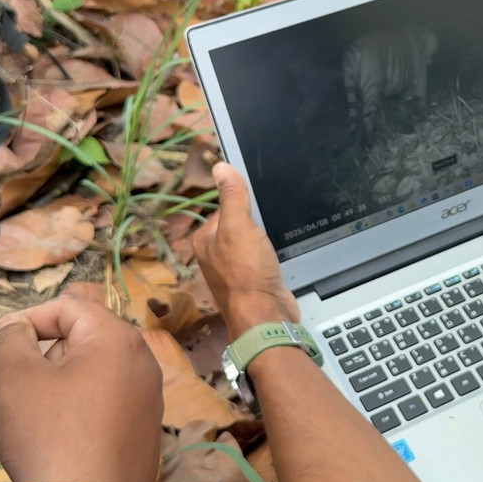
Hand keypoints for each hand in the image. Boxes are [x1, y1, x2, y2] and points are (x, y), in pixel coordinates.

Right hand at [0, 290, 162, 481]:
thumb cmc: (51, 434)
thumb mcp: (17, 378)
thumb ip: (12, 339)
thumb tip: (17, 325)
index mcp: (119, 339)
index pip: (71, 307)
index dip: (31, 318)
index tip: (6, 343)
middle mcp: (145, 360)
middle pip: (87, 338)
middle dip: (50, 353)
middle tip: (22, 384)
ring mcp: (152, 395)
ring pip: (99, 372)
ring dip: (66, 382)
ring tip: (41, 413)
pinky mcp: (149, 427)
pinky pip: (112, 401)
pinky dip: (87, 407)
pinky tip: (66, 435)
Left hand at [194, 163, 298, 338]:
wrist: (265, 314)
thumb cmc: (247, 270)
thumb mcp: (239, 225)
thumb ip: (231, 196)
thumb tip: (220, 167)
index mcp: (204, 239)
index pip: (224, 207)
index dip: (243, 203)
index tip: (259, 204)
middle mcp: (214, 254)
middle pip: (238, 224)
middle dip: (255, 221)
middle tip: (270, 223)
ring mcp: (233, 269)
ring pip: (250, 241)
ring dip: (264, 238)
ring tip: (274, 239)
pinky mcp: (252, 280)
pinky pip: (260, 257)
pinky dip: (270, 254)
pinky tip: (278, 255)